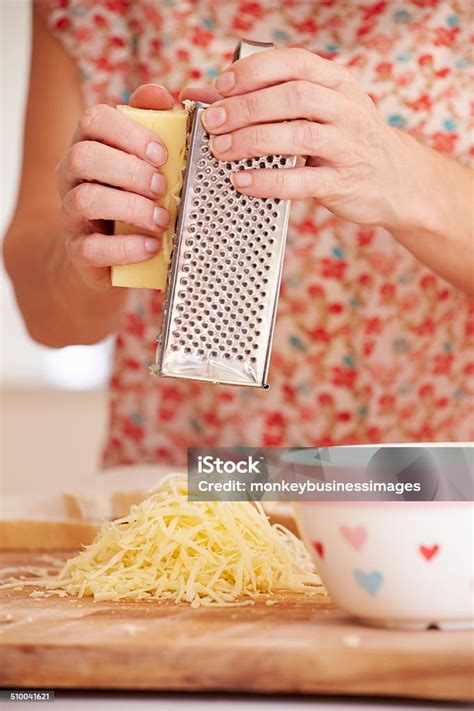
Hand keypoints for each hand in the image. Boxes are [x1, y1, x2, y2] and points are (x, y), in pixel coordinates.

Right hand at [55, 85, 173, 287]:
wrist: (105, 252)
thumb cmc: (132, 196)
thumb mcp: (143, 160)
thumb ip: (151, 124)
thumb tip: (160, 93)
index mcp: (88, 145)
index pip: (94, 120)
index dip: (129, 133)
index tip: (162, 153)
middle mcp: (71, 176)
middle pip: (84, 157)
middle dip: (129, 170)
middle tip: (161, 186)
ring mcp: (71, 213)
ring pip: (85, 200)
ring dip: (131, 208)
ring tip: (162, 219)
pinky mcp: (78, 250)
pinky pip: (90, 248)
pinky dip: (126, 248)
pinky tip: (151, 246)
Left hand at [200, 48, 415, 231]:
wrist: (396, 180)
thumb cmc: (345, 142)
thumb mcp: (318, 113)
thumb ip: (268, 102)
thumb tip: (204, 97)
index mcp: (338, 84)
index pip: (295, 63)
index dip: (255, 70)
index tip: (223, 85)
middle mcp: (346, 110)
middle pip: (294, 97)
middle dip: (246, 107)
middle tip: (214, 122)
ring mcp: (348, 147)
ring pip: (299, 135)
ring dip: (253, 140)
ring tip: (220, 150)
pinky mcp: (343, 184)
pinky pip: (303, 181)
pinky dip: (268, 181)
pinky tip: (242, 181)